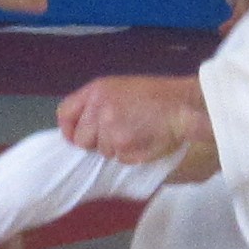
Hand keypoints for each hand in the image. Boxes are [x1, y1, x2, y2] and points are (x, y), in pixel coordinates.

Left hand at [56, 74, 210, 162]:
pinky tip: (144, 141)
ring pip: (102, 151)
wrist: (183, 106)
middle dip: (97, 142)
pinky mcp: (122, 145)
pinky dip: (131, 155)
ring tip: (137, 134)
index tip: (77, 138)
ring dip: (117, 149)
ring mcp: (109, 128)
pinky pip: (119, 159)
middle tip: (120, 133)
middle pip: (81, 139)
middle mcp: (98, 107)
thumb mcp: (121, 89)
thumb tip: (82, 129)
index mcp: (96, 90)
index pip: (65, 113)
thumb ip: (98, 105)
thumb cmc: (158, 97)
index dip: (69, 130)